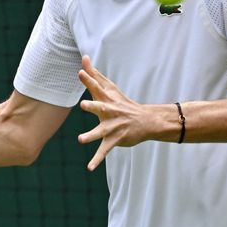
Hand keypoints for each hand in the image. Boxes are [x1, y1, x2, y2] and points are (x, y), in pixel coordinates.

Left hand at [78, 56, 148, 170]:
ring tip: (81, 139)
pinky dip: (96, 160)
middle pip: (100, 108)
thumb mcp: (110, 87)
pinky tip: (89, 168)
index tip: (81, 72)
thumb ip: (95, 74)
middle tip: (83, 105)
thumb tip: (84, 58)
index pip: (97, 87)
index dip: (89, 80)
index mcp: (107, 99)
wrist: (145, 121)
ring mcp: (112, 126)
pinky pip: (104, 151)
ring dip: (91, 135)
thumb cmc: (122, 102)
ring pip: (100, 132)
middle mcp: (110, 111)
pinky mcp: (114, 139)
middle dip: (92, 107)